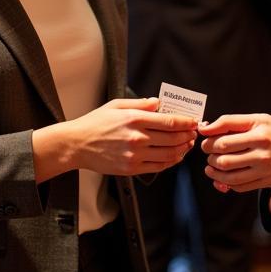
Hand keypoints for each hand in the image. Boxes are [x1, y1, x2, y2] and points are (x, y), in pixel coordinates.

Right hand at [68, 98, 197, 176]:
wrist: (77, 145)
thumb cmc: (95, 124)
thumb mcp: (116, 105)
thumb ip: (140, 104)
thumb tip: (158, 102)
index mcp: (134, 119)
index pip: (169, 121)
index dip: (186, 122)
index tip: (193, 121)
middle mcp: (137, 138)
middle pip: (173, 138)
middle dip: (187, 135)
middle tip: (193, 133)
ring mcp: (135, 155)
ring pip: (169, 154)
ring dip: (182, 149)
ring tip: (187, 144)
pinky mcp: (131, 168)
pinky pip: (158, 166)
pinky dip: (171, 162)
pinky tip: (175, 156)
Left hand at [199, 113, 270, 191]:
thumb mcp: (264, 120)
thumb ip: (236, 122)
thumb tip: (208, 127)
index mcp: (260, 130)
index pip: (225, 129)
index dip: (208, 131)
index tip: (202, 132)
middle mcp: (261, 149)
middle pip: (222, 150)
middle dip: (208, 150)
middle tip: (207, 149)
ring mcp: (262, 167)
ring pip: (226, 170)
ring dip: (213, 168)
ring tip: (211, 164)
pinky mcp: (263, 182)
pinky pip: (237, 185)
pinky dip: (224, 182)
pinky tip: (222, 177)